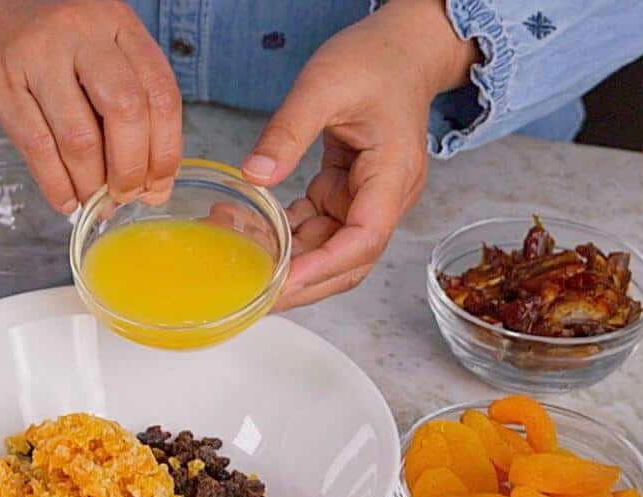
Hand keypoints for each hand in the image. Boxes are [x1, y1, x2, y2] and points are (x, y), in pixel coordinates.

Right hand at [0, 0, 182, 212]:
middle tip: (125, 196)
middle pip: (127, 110)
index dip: (166, 149)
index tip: (158, 185)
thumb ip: (124, 101)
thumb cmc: (40, 47)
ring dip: (90, 183)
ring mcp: (36, 53)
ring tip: (93, 202)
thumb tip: (152, 182)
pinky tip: (65, 201)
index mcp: (115, 21)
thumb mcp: (92, 52)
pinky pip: (37, 147)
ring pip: (80, 137)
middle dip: (131, 168)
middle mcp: (80, 30)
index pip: (160, 91)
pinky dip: (56, 184)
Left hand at [240, 0, 477, 309]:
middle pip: (349, 261)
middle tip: (257, 300)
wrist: (400, 50)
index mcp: (392, 175)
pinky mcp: (346, 194)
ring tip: (242, 268)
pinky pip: (316, 227)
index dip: (326, 265)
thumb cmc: (374, 62)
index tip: (287, 282)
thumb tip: (255, 176)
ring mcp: (366, 199)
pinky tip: (250, 235)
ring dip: (289, 263)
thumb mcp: (323, 86)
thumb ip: (288, 132)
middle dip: (305, 284)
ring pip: (329, 250)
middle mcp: (385, 198)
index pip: (364, 238)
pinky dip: (286, 236)